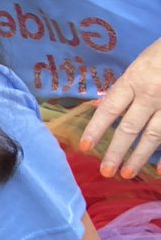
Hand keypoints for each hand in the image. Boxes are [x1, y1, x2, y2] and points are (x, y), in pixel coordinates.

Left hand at [81, 37, 160, 177]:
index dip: (96, 128)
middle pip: (131, 127)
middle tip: (105, 171)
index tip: (85, 146)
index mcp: (134, 81)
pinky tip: (160, 171)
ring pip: (154, 136)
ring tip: (126, 173)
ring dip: (139, 157)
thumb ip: (122, 89)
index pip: (110, 109)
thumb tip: (98, 107)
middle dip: (116, 151)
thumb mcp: (139, 65)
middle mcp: (151, 94)